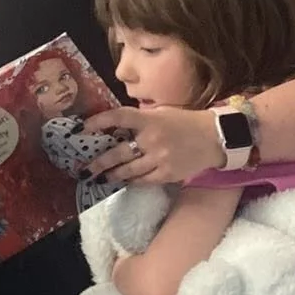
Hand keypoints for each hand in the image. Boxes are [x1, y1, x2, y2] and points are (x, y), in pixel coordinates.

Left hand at [84, 105, 224, 185]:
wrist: (214, 138)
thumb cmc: (185, 122)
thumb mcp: (162, 113)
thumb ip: (140, 120)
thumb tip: (115, 127)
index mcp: (149, 119)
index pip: (118, 117)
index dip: (97, 122)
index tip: (81, 129)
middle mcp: (152, 139)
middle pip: (118, 153)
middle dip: (98, 163)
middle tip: (84, 170)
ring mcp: (159, 158)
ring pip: (128, 170)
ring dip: (112, 176)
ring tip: (101, 179)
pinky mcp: (167, 174)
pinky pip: (143, 180)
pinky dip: (132, 181)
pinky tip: (124, 182)